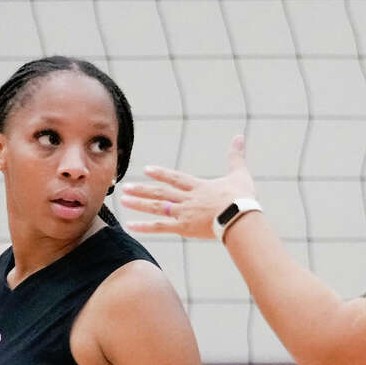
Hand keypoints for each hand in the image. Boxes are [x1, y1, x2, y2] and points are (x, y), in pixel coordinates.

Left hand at [120, 135, 254, 238]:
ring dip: (139, 203)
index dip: (161, 174)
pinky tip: (130, 225)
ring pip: (157, 207)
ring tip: (123, 200)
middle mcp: (187, 198)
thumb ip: (236, 156)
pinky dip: (145, 227)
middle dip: (142, 189)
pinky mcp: (184, 228)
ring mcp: (184, 213)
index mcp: (199, 187)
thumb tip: (239, 136)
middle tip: (125, 186)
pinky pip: (160, 227)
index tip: (147, 170)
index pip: (175, 178)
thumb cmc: (242, 198)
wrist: (240, 217)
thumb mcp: (240, 174)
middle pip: (160, 192)